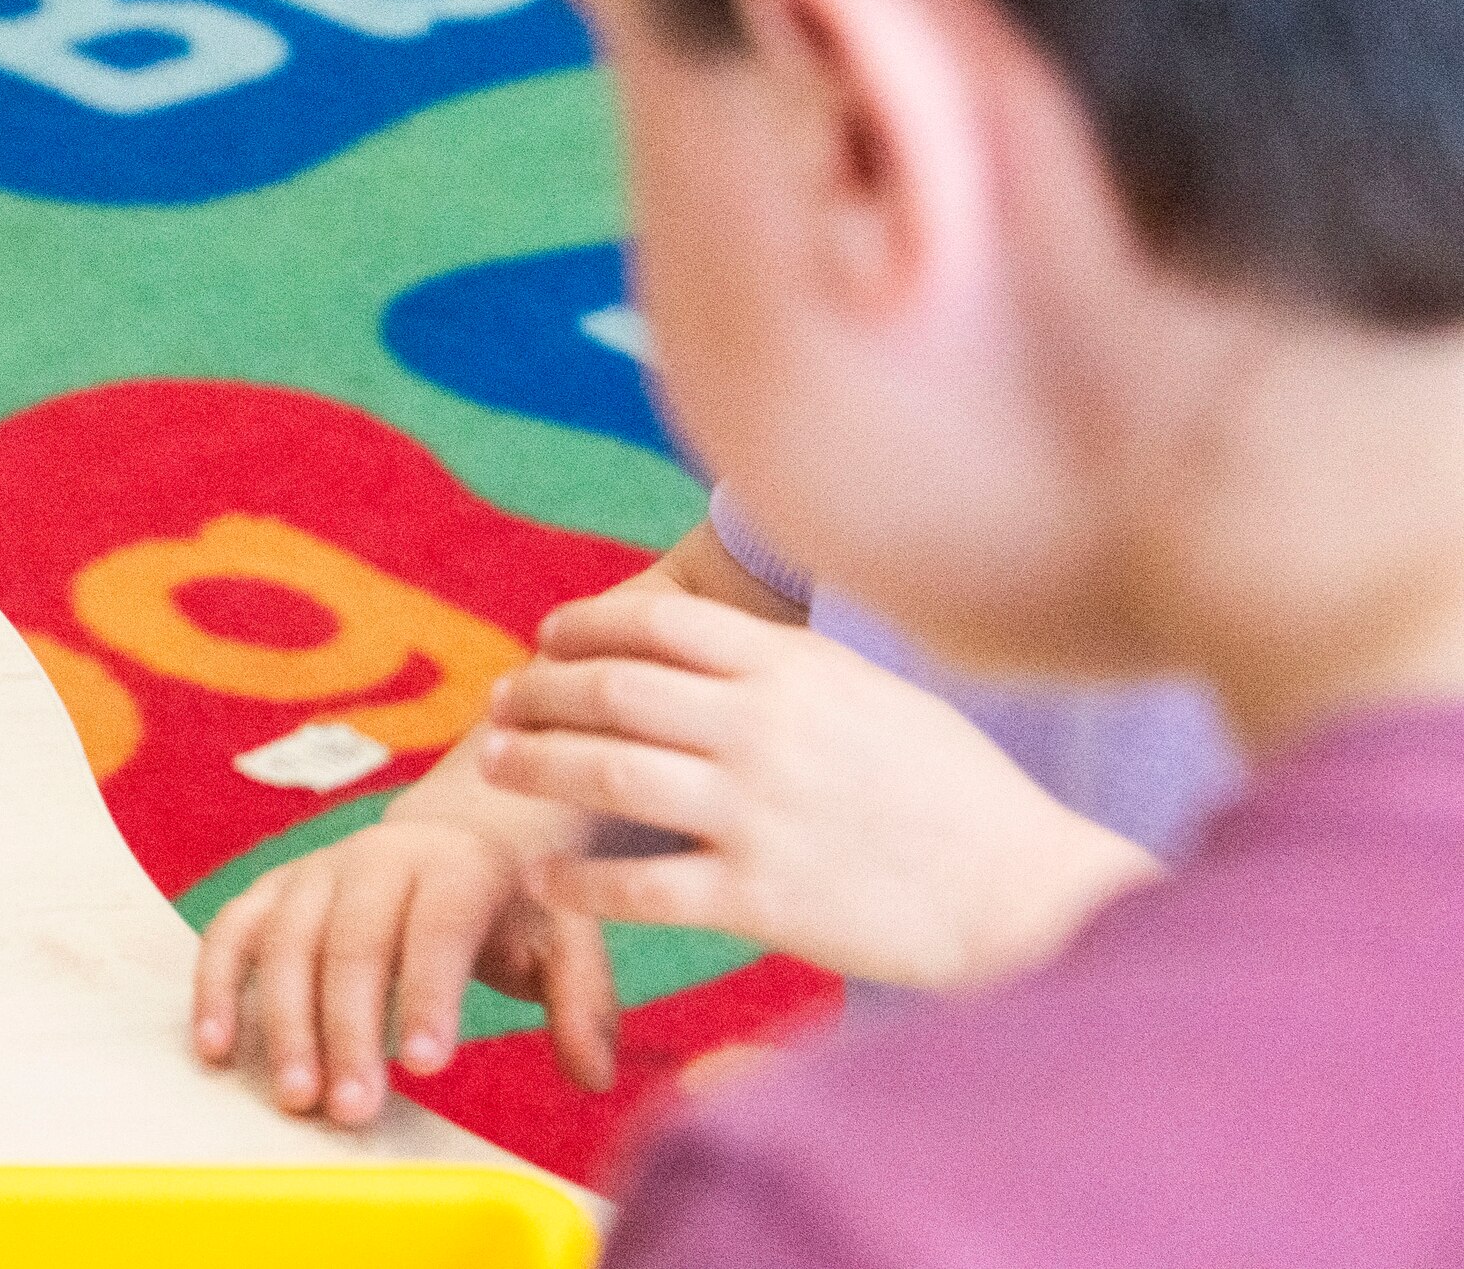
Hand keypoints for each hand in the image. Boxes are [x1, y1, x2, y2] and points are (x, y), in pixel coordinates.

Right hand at [189, 803, 614, 1125]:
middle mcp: (378, 859)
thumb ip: (580, 999)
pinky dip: (216, 984)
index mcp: (457, 865)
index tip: (426, 1066)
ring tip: (294, 1097)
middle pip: (353, 944)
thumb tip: (591, 1074)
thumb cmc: (514, 902)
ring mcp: (317, 872)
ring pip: (286, 942)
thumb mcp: (565, 936)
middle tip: (350, 1110)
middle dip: (347, 1030)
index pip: (439, 925)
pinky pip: (232, 930)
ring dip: (282, 1022)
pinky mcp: (274, 889)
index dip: (429, 992)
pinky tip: (216, 1047)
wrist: (462, 826)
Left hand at [471, 585, 1160, 994]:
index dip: (586, 625)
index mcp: (794, 670)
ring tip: (497, 764)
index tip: (548, 639)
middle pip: (612, 690)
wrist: (1024, 891)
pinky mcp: (761, 898)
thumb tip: (697, 633)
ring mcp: (758, 813)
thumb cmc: (954, 790)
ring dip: (537, 764)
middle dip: (539, 692)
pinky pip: (640, 884)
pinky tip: (547, 876)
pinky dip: (580, 879)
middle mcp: (765, 730)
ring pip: (608, 774)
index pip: (658, 622)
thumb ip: (783, 664)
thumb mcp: (872, 691)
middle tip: (500, 702)